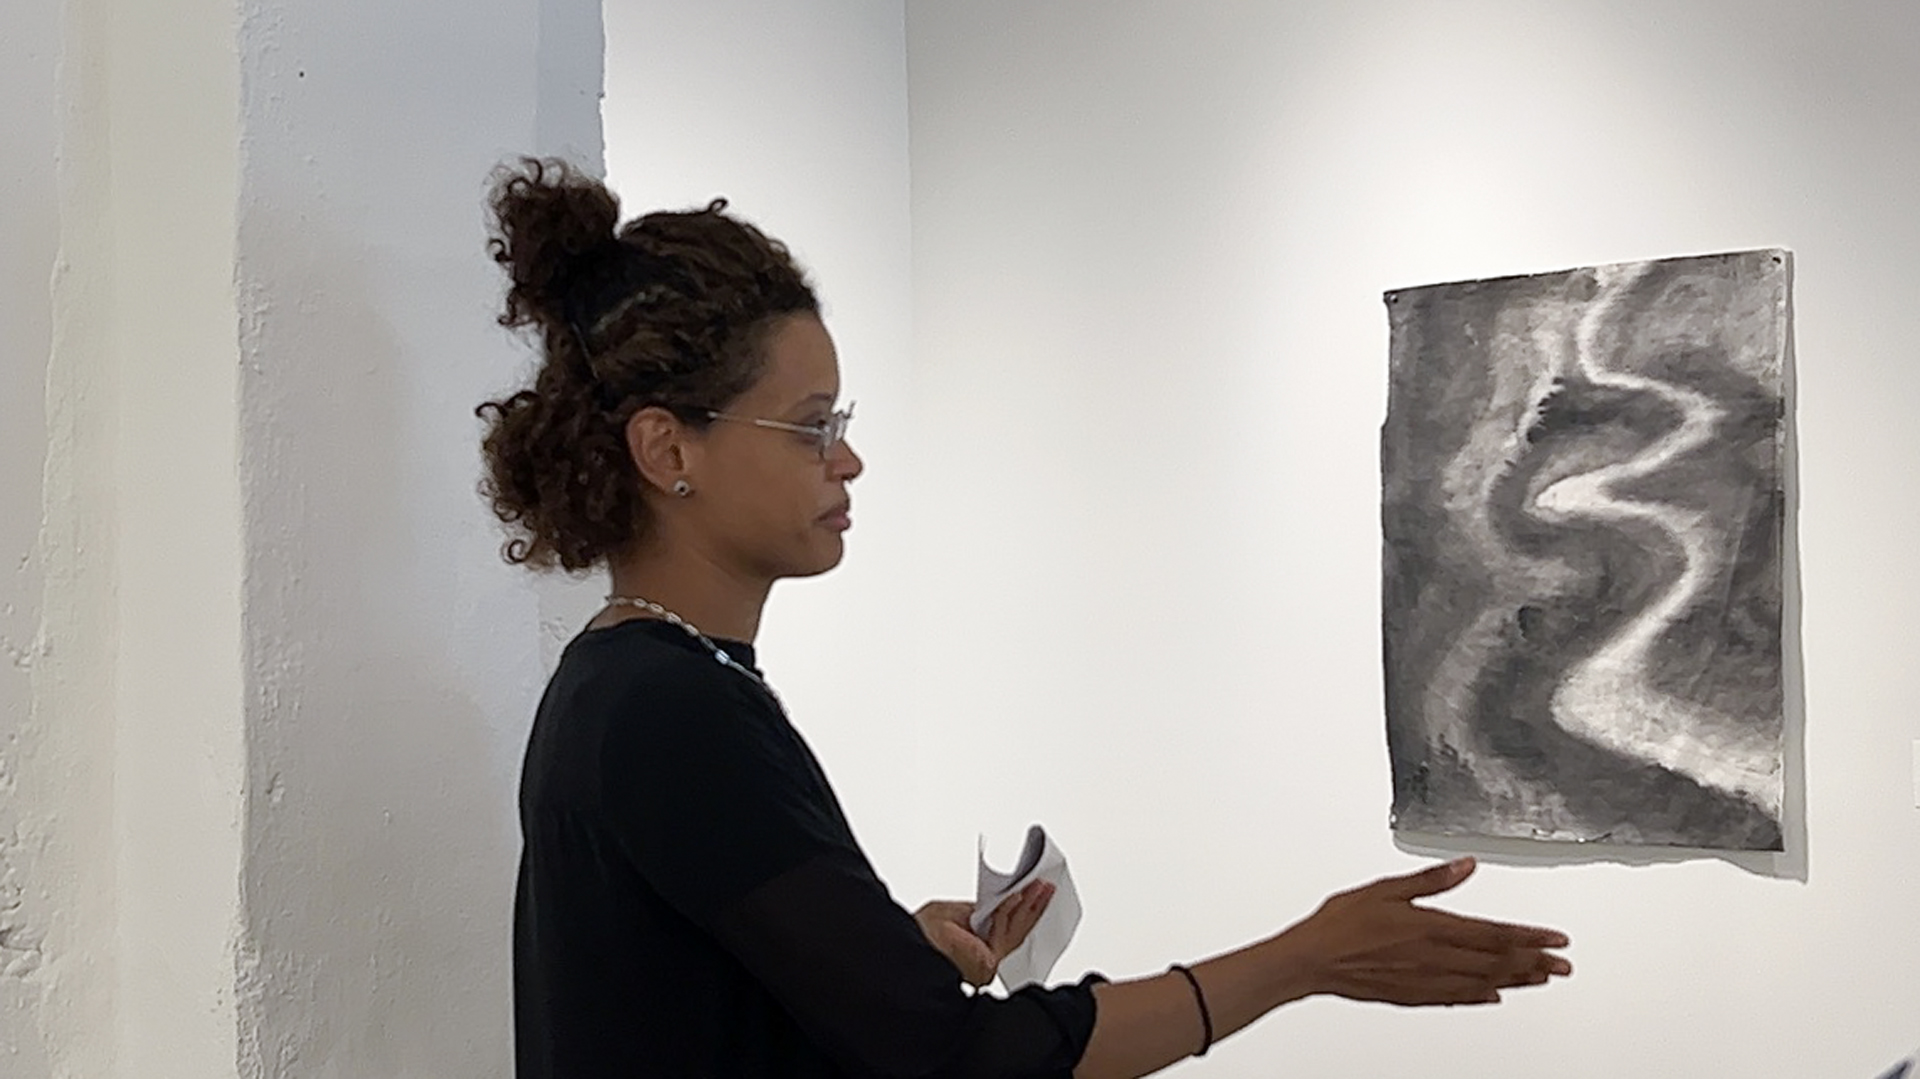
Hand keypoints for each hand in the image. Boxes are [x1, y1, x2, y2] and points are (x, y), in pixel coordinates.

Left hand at [914, 881, 1054, 987]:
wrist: (908, 956)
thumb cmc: (915, 938)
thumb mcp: (946, 911)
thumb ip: (972, 911)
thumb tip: (989, 905)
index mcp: (967, 943)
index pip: (998, 924)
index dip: (1014, 906)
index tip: (1025, 889)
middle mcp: (978, 955)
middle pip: (1012, 927)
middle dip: (1029, 904)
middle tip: (1043, 887)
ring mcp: (985, 960)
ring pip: (1015, 929)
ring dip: (1030, 906)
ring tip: (1042, 888)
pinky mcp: (987, 962)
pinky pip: (1007, 932)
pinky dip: (1015, 911)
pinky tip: (1022, 895)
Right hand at [1280, 857, 1570, 1005]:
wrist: (1311, 961)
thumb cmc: (1341, 923)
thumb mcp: (1385, 887)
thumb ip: (1430, 879)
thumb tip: (1465, 865)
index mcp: (1431, 927)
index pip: (1494, 934)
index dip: (1530, 937)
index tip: (1557, 939)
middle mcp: (1435, 958)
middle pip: (1496, 962)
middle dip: (1535, 962)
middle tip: (1563, 965)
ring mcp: (1425, 980)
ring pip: (1483, 982)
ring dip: (1516, 980)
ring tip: (1541, 978)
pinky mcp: (1412, 995)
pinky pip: (1456, 998)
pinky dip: (1480, 997)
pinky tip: (1493, 996)